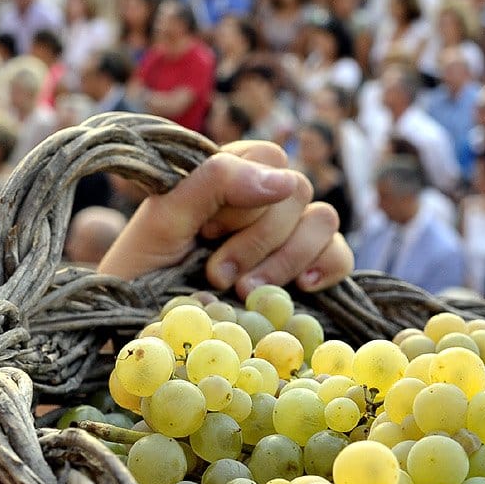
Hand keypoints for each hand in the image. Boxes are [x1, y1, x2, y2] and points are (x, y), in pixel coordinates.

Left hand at [98, 141, 352, 296]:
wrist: (144, 324)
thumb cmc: (144, 268)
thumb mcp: (165, 218)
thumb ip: (215, 182)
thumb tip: (284, 180)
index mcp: (228, 175)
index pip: (269, 159)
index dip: (245, 198)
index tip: (208, 233)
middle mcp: (263, 200)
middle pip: (297, 192)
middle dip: (258, 239)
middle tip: (218, 275)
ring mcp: (288, 235)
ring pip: (322, 220)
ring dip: (285, 259)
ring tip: (245, 292)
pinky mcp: (305, 271)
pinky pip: (339, 255)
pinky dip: (326, 268)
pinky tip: (301, 288)